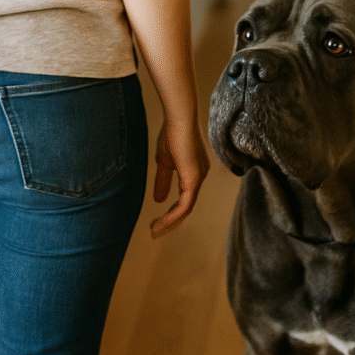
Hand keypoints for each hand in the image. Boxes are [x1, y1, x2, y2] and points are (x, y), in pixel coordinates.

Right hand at [150, 118, 209, 238]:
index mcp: (194, 173)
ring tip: (154, 231)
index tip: (156, 223)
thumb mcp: (164, 162)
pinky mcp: (194, 180)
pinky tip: (160, 222)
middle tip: (154, 234)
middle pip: (186, 209)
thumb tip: (159, 201)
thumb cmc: (171, 134)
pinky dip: (172, 216)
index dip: (170, 214)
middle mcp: (200, 177)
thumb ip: (163, 181)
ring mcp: (198, 179)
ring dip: (169, 223)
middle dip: (169, 224)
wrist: (178, 120)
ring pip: (185, 210)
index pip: (184, 200)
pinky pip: (184, 205)